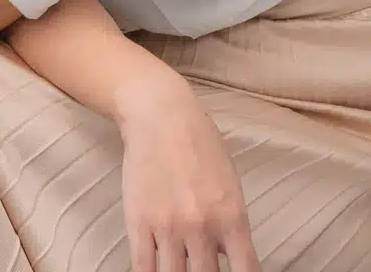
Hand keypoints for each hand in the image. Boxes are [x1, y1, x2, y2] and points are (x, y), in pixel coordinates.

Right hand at [118, 86, 260, 271]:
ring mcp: (168, 227)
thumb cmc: (199, 144)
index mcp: (232, 217)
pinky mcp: (138, 223)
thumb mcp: (228, 184)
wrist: (161, 113)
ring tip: (179, 271)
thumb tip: (225, 261)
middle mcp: (202, 227)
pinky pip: (143, 270)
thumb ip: (229, 225)